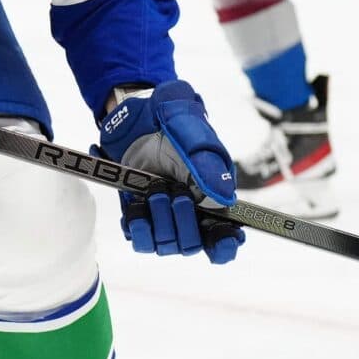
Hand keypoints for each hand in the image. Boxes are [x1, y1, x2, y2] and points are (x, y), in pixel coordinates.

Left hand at [97, 80, 241, 262]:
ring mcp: (163, 215)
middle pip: (193, 244)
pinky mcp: (139, 214)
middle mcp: (191, 212)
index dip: (225, 245)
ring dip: (160, 222)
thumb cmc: (169, 120)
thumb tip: (225, 198)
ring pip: (166, 244)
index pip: (225, 237)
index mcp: (213, 196)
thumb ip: (206, 163)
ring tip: (154, 192)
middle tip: (175, 194)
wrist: (133, 113)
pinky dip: (138, 228)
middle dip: (185, 223)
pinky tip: (137, 210)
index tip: (220, 238)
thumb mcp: (189, 132)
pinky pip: (140, 239)